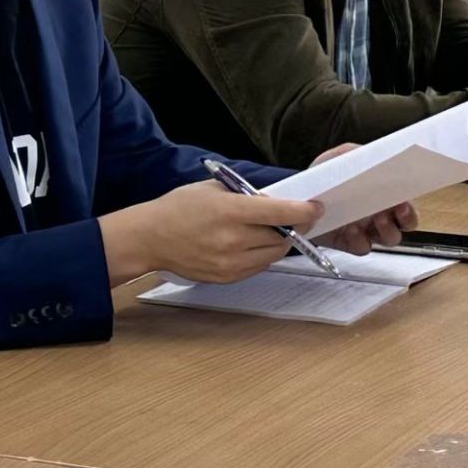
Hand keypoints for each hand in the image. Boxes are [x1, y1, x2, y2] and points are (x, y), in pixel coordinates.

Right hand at [103, 181, 321, 285]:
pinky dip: (264, 255)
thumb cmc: (180, 207)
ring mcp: (229, 263)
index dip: (303, 211)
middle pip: (282, 236)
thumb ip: (246, 195)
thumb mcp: (214, 189)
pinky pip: (259, 267)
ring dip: (282, 242)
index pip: (279, 213)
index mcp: (229, 212)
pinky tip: (256, 243)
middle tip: (300, 216)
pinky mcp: (226, 278)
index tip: (317, 207)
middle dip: (295, 226)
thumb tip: (277, 200)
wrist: (150, 238)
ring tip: (278, 229)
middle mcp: (232, 240)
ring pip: (274, 254)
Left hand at [304, 143, 416, 252]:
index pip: (405, 202)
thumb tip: (370, 152)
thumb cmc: (324, 175)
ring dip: (388, 231)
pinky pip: (363, 247)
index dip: (411, 203)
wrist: (298, 194)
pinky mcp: (348, 243)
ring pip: (389, 239)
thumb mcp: (338, 158)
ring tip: (377, 219)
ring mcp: (365, 230)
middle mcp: (378, 214)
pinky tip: (352, 229)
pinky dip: (360, 240)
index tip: (406, 198)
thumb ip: (354, 154)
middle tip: (398, 210)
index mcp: (381, 194)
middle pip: (404, 224)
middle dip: (407, 219)